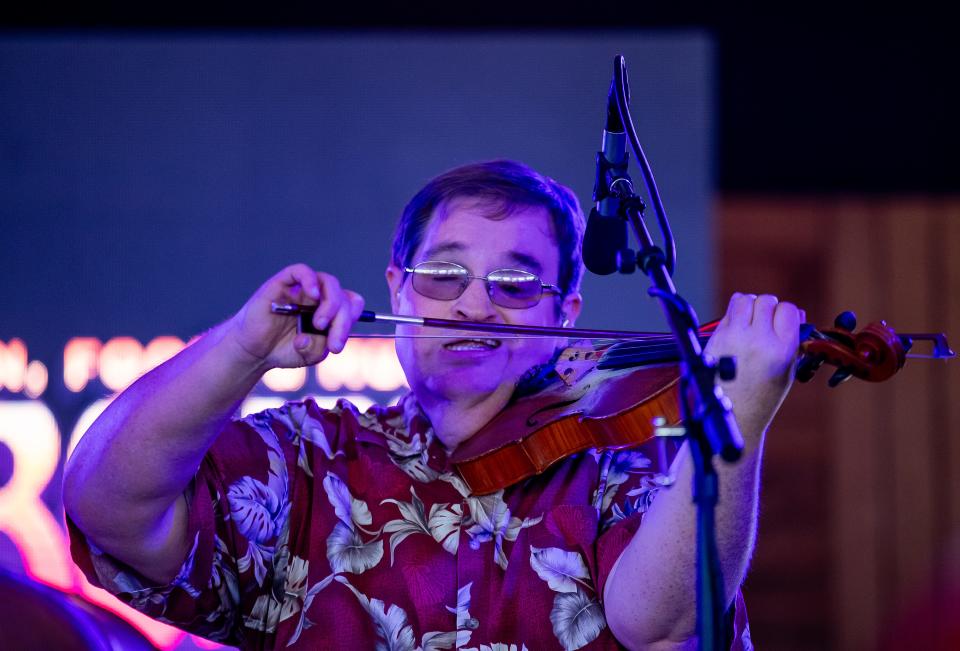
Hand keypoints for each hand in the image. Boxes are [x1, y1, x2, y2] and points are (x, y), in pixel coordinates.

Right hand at [225, 263, 364, 369]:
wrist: (254, 351)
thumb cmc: (283, 349)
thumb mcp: (310, 354)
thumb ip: (321, 346)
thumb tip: (318, 331)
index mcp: (330, 311)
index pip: (352, 305)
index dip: (351, 320)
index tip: (337, 344)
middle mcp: (319, 297)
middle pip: (343, 296)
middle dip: (342, 321)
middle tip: (332, 343)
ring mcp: (302, 289)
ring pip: (328, 282)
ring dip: (331, 304)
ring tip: (320, 324)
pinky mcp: (283, 283)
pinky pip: (301, 271)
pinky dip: (310, 280)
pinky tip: (313, 296)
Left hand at [704, 293, 804, 438]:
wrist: (735, 415)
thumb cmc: (762, 396)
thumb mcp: (788, 370)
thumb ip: (792, 340)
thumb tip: (794, 313)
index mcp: (782, 350)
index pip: (788, 310)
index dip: (786, 313)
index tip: (783, 321)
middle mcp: (759, 340)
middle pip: (766, 301)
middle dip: (768, 308)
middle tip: (765, 322)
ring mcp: (735, 337)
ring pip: (745, 299)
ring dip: (750, 305)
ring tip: (751, 321)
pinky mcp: (717, 337)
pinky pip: (729, 311)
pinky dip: (735, 313)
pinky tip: (738, 327)